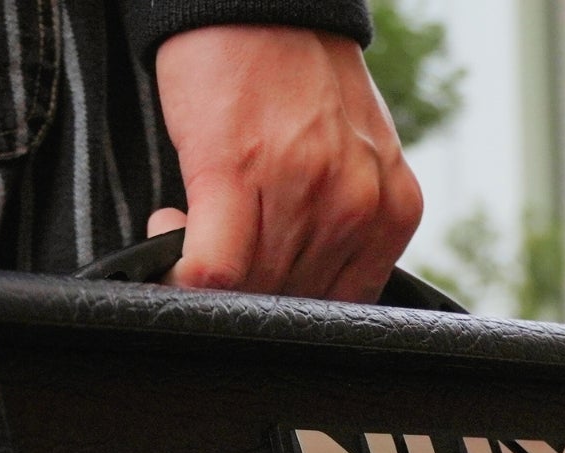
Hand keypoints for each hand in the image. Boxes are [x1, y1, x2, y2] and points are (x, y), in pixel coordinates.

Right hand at [146, 25, 422, 302]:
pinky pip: (212, 271)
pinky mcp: (237, 174)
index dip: (286, 307)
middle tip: (218, 246)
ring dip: (206, 273)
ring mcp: (303, 191)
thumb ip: (341, 227)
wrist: (259, 0)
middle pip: (291, 305)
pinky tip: (172, 222)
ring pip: (250, 294)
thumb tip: (296, 291)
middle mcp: (356, 207)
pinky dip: (181, 267)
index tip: (256, 280)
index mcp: (392, 210)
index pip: (337, 310)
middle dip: (243, 292)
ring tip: (197, 219)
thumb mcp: (351, 161)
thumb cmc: (295, 80)